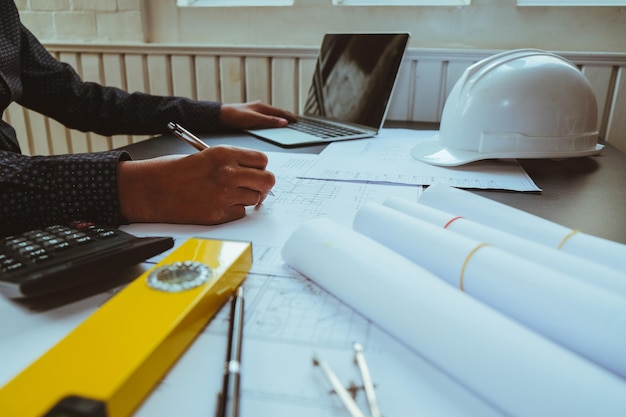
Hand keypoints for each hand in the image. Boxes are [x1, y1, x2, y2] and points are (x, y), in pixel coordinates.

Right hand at [117, 146, 274, 224]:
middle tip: (255, 188)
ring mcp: (224, 195)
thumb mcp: (205, 155)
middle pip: (267, 180)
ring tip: (228, 195)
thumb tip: (253, 173)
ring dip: (246, 198)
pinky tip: (218, 205)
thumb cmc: (172, 172)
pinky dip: (234, 211)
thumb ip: (231, 162)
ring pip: (255, 199)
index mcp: (224, 154)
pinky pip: (240, 213)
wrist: (148, 190)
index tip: (255, 172)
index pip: (262, 160)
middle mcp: (228, 173)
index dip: (260, 167)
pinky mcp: (218, 215)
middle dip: (263, 185)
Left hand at [220, 101, 296, 129]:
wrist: (221, 115)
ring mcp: (255, 110)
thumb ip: (269, 121)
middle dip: (286, 116)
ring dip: (279, 118)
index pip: (281, 112)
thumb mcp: (254, 120)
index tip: (297, 121)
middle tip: (294, 121)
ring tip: (285, 122)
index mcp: (263, 107)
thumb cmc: (236, 116)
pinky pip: (265, 117)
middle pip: (277, 112)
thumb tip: (284, 122)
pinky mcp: (250, 114)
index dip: (290, 117)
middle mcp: (260, 107)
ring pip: (271, 114)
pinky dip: (271, 120)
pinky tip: (270, 123)